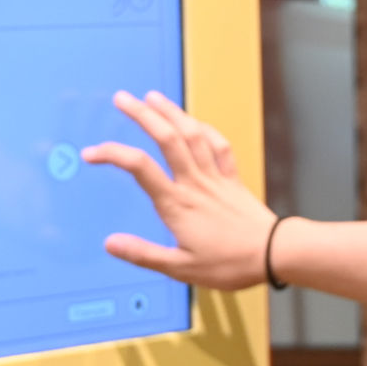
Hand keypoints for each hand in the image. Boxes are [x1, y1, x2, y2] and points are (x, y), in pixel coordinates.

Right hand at [83, 90, 278, 289]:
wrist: (274, 253)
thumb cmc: (230, 264)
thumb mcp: (181, 268)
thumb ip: (144, 254)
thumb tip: (110, 243)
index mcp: (177, 203)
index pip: (139, 167)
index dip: (112, 154)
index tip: (92, 153)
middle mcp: (194, 183)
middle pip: (166, 138)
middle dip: (142, 114)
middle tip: (122, 99)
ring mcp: (215, 177)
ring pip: (192, 134)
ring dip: (171, 112)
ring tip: (153, 97)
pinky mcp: (232, 179)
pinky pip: (218, 145)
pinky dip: (205, 129)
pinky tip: (195, 122)